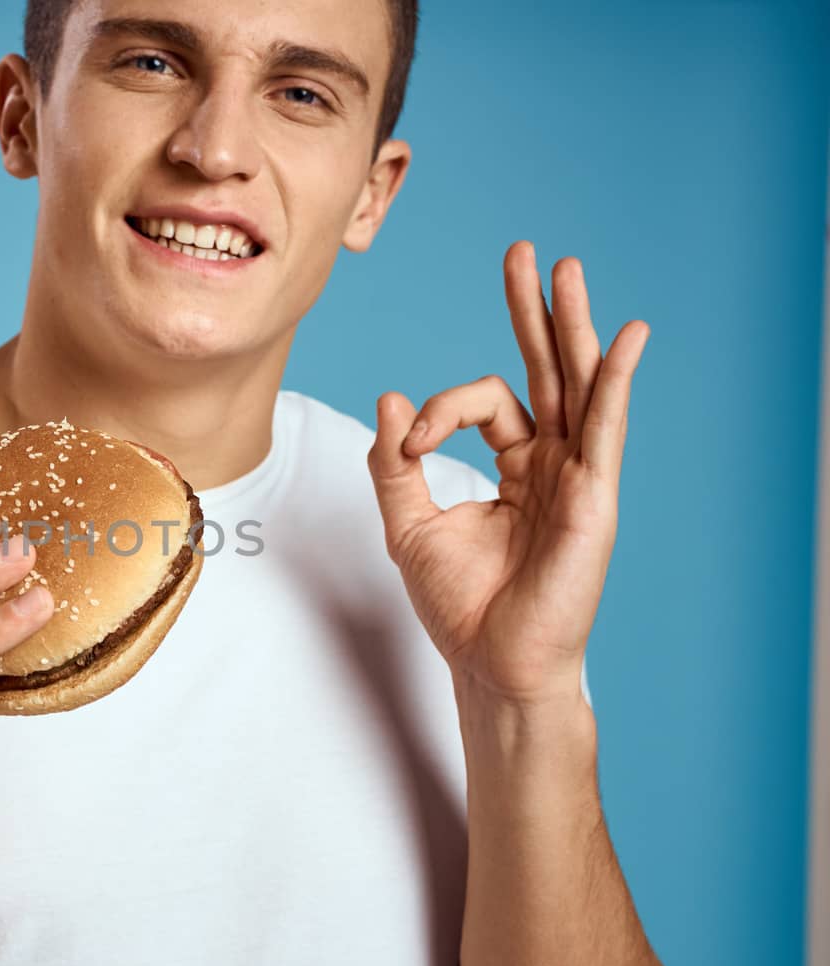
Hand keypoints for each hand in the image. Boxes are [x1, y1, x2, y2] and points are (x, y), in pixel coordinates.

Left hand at [365, 241, 648, 707]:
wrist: (490, 664)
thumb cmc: (459, 605)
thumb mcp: (409, 524)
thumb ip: (395, 462)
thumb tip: (388, 397)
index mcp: (516, 466)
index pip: (484, 403)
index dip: (437, 411)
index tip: (408, 443)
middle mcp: (552, 463)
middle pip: (547, 370)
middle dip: (535, 311)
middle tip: (523, 253)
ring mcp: (577, 477)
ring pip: (578, 385)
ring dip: (573, 326)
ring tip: (566, 269)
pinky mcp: (593, 499)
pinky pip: (604, 429)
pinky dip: (614, 382)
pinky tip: (626, 337)